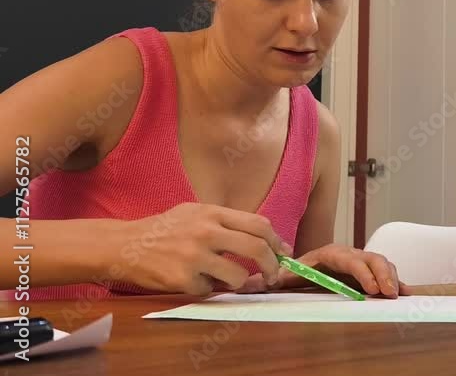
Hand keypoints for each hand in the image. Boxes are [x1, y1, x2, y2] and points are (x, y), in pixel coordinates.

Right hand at [115, 202, 289, 295]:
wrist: (124, 245)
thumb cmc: (165, 230)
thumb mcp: (195, 213)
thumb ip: (226, 223)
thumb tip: (264, 240)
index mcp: (212, 213)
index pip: (258, 224)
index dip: (277, 241)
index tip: (283, 253)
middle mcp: (206, 231)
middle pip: (256, 248)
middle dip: (272, 266)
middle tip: (272, 275)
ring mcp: (194, 256)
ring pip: (239, 277)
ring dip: (238, 282)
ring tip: (223, 278)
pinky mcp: (182, 279)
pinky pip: (210, 291)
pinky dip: (206, 289)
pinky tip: (191, 279)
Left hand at [237, 244, 410, 298]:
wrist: (305, 269)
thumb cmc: (297, 274)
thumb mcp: (284, 277)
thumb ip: (270, 280)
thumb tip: (248, 283)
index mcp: (328, 255)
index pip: (346, 258)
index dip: (360, 271)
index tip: (369, 288)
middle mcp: (348, 256)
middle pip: (370, 259)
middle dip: (382, 275)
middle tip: (388, 294)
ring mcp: (361, 263)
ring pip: (381, 264)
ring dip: (391, 277)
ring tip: (397, 294)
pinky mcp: (370, 273)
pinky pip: (387, 273)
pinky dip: (399, 280)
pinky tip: (409, 293)